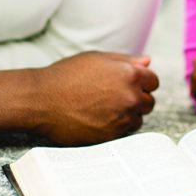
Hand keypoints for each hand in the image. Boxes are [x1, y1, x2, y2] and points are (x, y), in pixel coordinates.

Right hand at [31, 52, 157, 144]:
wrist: (42, 101)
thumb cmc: (66, 76)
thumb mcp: (96, 59)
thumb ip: (125, 60)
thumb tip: (147, 62)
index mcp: (129, 73)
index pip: (153, 81)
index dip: (140, 82)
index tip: (126, 85)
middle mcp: (130, 96)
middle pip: (148, 102)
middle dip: (135, 99)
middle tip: (111, 98)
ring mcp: (122, 118)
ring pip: (138, 119)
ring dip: (127, 115)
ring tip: (102, 109)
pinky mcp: (113, 136)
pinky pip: (125, 133)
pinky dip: (116, 128)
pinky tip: (98, 119)